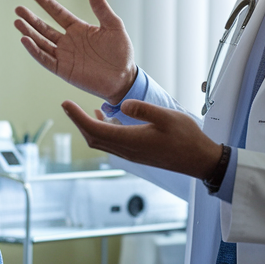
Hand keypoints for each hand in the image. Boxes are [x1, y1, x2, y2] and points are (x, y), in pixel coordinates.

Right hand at [15, 0, 135, 103]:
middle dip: (31, 18)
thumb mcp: (113, 26)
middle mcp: (68, 41)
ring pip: (41, 42)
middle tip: (18, 9)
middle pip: (45, 27)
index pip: (58, 13)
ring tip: (17, 22)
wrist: (124, 79)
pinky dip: (34, 50)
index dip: (46, 4)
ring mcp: (64, 56)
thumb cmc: (121, 53)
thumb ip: (101, 7)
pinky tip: (25, 40)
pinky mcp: (63, 70)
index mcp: (79, 29)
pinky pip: (45, 59)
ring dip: (29, 32)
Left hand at [61, 99, 222, 178]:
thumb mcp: (167, 117)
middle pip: (93, 137)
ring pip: (101, 142)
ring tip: (81, 110)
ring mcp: (131, 154)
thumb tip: (121, 104)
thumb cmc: (187, 138)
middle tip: (67, 105)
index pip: (94, 129)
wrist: (199, 160)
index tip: (65, 103)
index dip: (77, 116)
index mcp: (131, 140)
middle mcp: (127, 150)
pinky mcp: (137, 154)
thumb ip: (144, 109)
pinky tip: (105, 119)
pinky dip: (101, 131)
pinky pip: (111, 143)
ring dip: (88, 127)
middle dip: (77, 122)